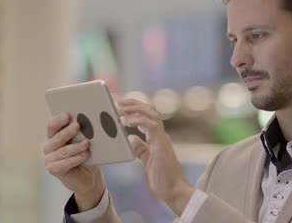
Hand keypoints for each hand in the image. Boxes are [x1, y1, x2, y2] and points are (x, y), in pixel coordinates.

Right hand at [43, 113, 105, 211]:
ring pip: (63, 150)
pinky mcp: (53, 170)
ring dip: (76, 146)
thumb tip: (91, 120)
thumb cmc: (86, 155)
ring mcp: (49, 159)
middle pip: (57, 137)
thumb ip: (83, 132)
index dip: (59, 120)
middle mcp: (49, 146)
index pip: (52, 125)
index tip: (68, 115)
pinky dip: (76, 158)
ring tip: (87, 142)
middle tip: (78, 125)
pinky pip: (65, 163)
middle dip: (68, 131)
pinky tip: (85, 154)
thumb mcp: (84, 141)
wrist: (88, 176)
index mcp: (54, 136)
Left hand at [119, 98, 193, 215]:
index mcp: (156, 138)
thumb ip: (140, 148)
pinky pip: (152, 125)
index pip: (146, 116)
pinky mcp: (162, 144)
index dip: (134, 108)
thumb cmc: (162, 179)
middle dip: (133, 103)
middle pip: (149, 110)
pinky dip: (139, 120)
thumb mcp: (146, 160)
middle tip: (118, 100)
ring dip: (135, 108)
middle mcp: (161, 134)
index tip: (120, 104)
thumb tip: (131, 138)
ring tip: (121, 107)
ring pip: (152, 113)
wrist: (173, 191)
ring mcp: (162, 138)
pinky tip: (127, 121)